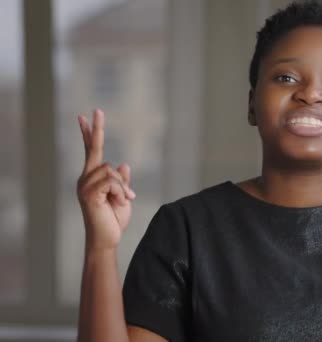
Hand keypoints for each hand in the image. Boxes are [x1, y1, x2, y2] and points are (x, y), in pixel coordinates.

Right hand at [76, 109, 135, 251]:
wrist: (108, 239)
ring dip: (123, 187)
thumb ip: (121, 181)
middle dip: (96, 129)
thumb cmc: (114, 220)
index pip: (91, 151)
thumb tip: (123, 165)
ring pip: (111, 170)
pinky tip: (120, 203)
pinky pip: (112, 182)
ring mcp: (84, 186)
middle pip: (95, 150)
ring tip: (122, 201)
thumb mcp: (123, 197)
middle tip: (98, 110)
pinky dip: (121, 192)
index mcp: (92, 178)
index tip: (85, 116)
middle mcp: (85, 179)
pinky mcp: (89, 194)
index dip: (89, 133)